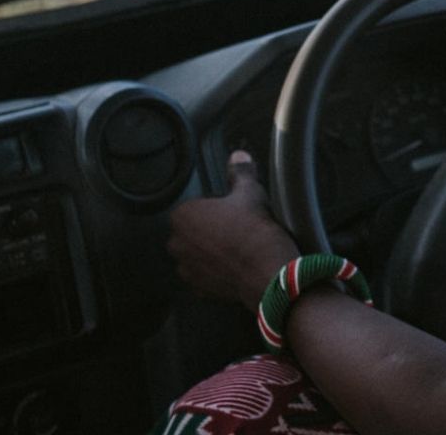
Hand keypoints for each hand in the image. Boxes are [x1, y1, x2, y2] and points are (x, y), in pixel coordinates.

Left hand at [166, 150, 298, 308]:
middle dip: (207, 231)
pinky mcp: (199, 289)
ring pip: (196, 255)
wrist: (268, 271)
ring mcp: (187, 269)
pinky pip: (203, 276)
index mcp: (183, 216)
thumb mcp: (250, 192)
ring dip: (209, 253)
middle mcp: (177, 243)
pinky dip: (215, 272)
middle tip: (234, 229)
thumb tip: (238, 157)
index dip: (213, 209)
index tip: (230, 212)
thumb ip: (240, 172)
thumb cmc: (255, 230)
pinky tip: (235, 267)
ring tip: (236, 250)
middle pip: (191, 232)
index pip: (192, 207)